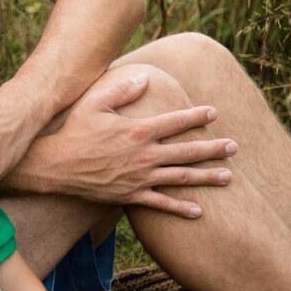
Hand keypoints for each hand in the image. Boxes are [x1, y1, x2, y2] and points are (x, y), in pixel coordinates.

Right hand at [32, 69, 236, 217]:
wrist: (56, 166)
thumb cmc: (74, 131)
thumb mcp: (94, 103)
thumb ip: (121, 90)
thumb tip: (146, 79)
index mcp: (139, 130)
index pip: (176, 121)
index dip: (197, 116)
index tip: (214, 113)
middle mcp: (145, 155)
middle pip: (187, 152)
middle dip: (213, 149)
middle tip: (234, 147)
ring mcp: (140, 178)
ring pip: (181, 177)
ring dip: (207, 177)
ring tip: (228, 177)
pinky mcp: (131, 195)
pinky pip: (161, 204)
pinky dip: (181, 208)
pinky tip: (198, 211)